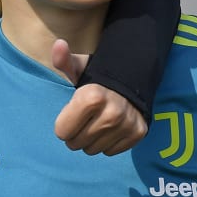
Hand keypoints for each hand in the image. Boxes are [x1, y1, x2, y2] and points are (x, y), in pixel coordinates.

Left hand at [51, 38, 148, 155]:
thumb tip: (58, 44)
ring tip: (95, 124)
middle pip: (76, 144)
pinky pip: (111, 152)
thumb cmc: (97, 76)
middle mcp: (111, 113)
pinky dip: (107, 143)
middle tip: (82, 120)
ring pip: (93, 150)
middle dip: (74, 134)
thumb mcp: (79, 67)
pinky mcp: (138, 133)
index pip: (62, 132)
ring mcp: (127, 125)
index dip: (63, 124)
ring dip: (90, 140)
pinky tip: (109, 128)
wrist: (133, 80)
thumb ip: (64, 60)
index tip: (70, 114)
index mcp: (91, 97)